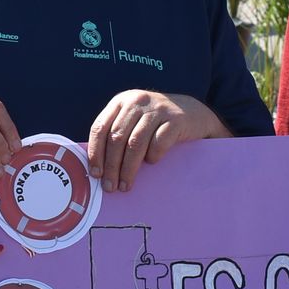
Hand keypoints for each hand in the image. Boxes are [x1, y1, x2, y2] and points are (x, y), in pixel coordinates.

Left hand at [88, 91, 225, 192]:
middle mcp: (137, 101)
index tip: (95, 174)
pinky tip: (151, 163)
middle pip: (116, 138)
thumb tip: (98, 168)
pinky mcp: (175, 119)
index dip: (95, 152)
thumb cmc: (156, 123)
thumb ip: (117, 134)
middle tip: (110, 186)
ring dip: (128, 168)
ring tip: (126, 185)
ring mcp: (157, 109)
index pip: (100, 128)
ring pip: (135, 143)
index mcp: (121, 101)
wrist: (193, 112)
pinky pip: (158, 143)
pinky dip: (152, 157)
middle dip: (111, 166)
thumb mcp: (134, 119)